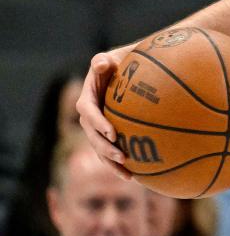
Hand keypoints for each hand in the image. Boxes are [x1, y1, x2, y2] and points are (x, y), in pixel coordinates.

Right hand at [76, 51, 131, 178]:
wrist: (127, 71)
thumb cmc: (122, 62)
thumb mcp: (112, 58)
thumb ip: (104, 61)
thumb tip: (101, 64)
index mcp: (88, 96)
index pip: (88, 111)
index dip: (98, 123)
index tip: (113, 133)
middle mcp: (89, 115)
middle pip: (92, 135)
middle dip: (105, 148)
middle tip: (123, 157)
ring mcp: (97, 127)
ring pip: (100, 148)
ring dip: (112, 163)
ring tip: (128, 175)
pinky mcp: (108, 135)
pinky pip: (110, 152)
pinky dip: (119, 165)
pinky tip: (135, 176)